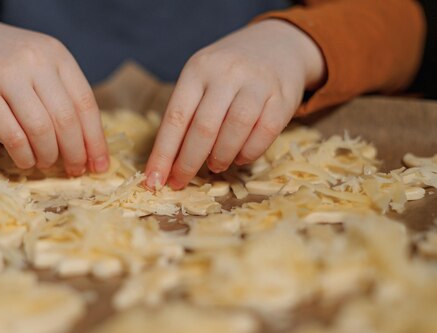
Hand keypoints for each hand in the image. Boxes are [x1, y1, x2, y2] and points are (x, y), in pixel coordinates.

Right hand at [0, 1, 107, 174]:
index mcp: (56, 54)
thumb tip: (87, 144)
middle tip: (75, 170)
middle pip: (66, 120)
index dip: (95, 140)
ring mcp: (5, 76)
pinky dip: (23, 155)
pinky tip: (25, 161)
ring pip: (41, 130)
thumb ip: (60, 94)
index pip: (86, 104)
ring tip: (46, 163)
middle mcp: (34, 61)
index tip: (100, 165)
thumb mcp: (37, 63)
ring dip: (48, 156)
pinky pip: (12, 136)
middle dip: (75, 153)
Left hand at [145, 19, 324, 189]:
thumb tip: (166, 165)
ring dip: (220, 158)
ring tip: (215, 166)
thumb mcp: (201, 80)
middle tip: (181, 182)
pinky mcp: (282, 98)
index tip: (154, 181)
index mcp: (198, 69)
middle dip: (188, 163)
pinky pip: (264, 134)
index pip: (176, 117)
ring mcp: (257, 84)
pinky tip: (239, 158)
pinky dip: (248, 153)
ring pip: (234, 131)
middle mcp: (227, 73)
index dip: (163, 154)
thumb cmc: (229, 73)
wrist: (279, 45)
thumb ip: (186, 115)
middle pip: (204, 128)